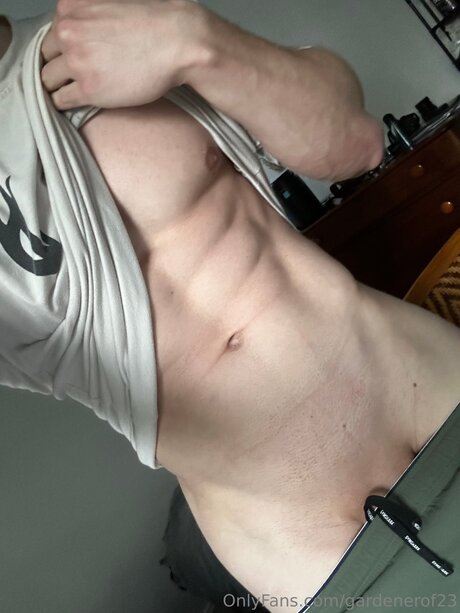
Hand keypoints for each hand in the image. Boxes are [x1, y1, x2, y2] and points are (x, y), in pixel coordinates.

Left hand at [41, 0, 206, 109]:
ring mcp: (76, 61)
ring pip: (48, 79)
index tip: (73, 59)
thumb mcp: (110, 5)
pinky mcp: (88, 88)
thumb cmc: (153, 24)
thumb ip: (87, 17)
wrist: (176, 42)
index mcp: (70, 8)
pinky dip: (64, 103)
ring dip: (58, 87)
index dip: (62, 49)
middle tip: (73, 77)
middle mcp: (68, 32)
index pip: (51, 34)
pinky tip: (75, 103)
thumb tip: (81, 36)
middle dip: (58, 67)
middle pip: (46, 57)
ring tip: (74, 91)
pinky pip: (61, 100)